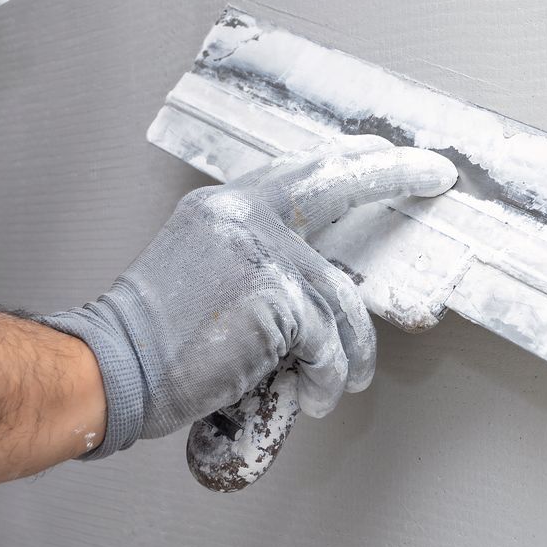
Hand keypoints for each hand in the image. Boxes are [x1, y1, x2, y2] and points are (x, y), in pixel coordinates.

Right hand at [48, 136, 457, 456]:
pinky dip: (327, 374)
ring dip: (349, 349)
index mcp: (221, 206)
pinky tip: (313, 394)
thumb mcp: (197, 272)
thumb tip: (310, 283)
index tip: (382, 152)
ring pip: (339, 296)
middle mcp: (240, 215)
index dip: (346, 161)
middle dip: (393, 173)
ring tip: (339, 380)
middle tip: (433, 173)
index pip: (296, 171)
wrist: (114, 368)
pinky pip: (327, 337)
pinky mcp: (274, 295)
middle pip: (335, 183)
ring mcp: (259, 251)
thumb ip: (250, 261)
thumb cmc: (152, 343)